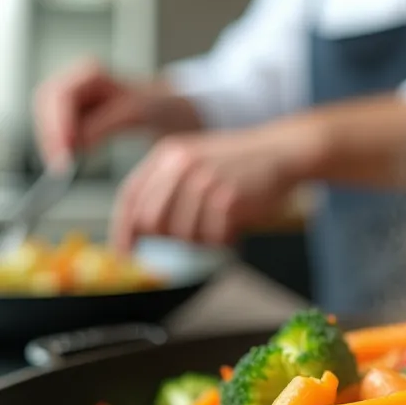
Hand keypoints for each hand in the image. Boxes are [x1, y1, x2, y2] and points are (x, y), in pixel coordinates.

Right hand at [33, 59, 202, 169]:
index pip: (59, 96)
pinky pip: (60, 131)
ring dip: (53, 142)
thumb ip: (105, 123)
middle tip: (60, 165)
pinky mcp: (78, 118)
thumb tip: (76, 142)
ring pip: (49, 120)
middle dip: (50, 135)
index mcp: (90, 73)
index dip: (57, 124)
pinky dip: (61, 146)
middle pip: (46, 106)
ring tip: (65, 165)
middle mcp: (78, 82)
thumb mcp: (137, 111)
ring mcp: (76, 100)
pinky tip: (71, 161)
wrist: (176, 110)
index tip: (64, 149)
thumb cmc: (162, 104)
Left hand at [109, 120, 319, 250]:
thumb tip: (138, 230)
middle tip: (194, 232)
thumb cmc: (238, 163)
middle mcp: (181, 165)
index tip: (124, 253)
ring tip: (220, 223)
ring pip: (182, 235)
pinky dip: (223, 239)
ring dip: (201, 238)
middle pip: (152, 222)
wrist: (282, 151)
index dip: (123, 229)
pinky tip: (235, 224)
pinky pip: (212, 238)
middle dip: (168, 237)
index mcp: (167, 154)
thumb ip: (164, 188)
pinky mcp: (228, 198)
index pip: (130, 197)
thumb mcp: (194, 161)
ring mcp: (205, 181)